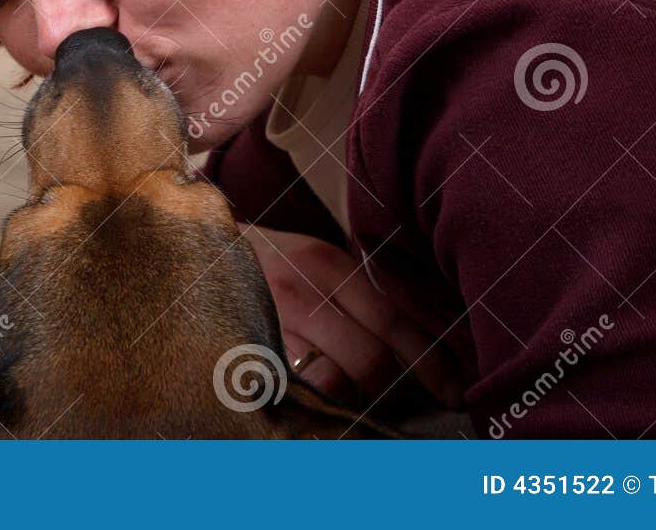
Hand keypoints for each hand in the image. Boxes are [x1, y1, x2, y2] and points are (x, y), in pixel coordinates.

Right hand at [244, 225, 463, 409]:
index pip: (393, 320)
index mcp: (328, 265)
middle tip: (409, 404)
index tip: (455, 390)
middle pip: (369, 360)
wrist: (200, 250)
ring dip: (354, 402)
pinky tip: (320, 404)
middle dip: (395, 390)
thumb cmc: (275, 262)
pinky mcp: (245, 351)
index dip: (430, 360)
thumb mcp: (321, 260)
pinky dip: (315, 405)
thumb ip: (364, 292)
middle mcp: (301, 293)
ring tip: (358, 401)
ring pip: (332, 384)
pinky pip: (294, 393)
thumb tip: (432, 333)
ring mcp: (269, 325)